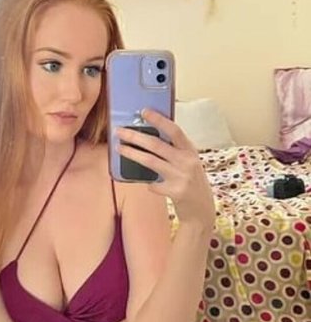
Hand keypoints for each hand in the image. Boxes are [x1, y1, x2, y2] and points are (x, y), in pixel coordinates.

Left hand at [116, 109, 215, 228]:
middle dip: (135, 136)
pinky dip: (147, 182)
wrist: (202, 209)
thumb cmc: (191, 182)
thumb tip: (147, 138)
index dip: (159, 119)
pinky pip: (153, 184)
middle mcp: (187, 161)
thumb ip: (174, 151)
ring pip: (151, 162)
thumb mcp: (188, 162)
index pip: (174, 130)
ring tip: (119, 148)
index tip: (144, 111)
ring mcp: (181, 177)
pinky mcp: (175, 192)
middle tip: (120, 131)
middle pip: (156, 145)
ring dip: (132, 154)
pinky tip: (147, 183)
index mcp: (190, 151)